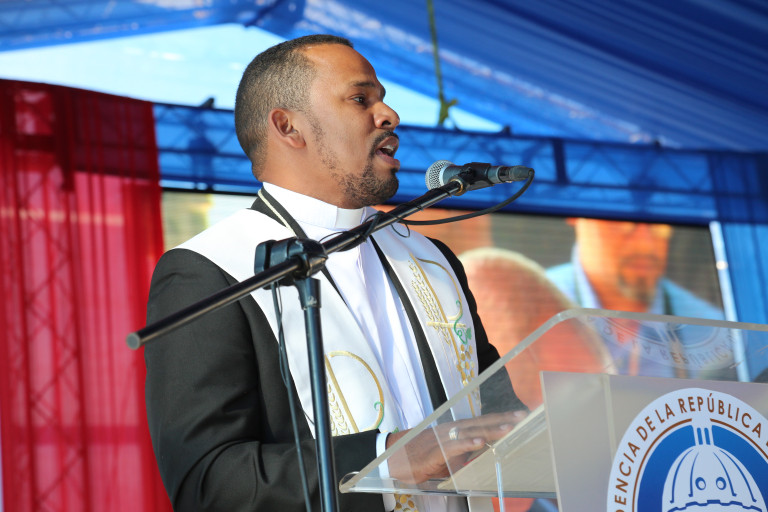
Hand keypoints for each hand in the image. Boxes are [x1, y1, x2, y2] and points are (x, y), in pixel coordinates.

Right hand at [385, 410, 527, 483]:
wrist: (393, 456)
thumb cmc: (420, 456)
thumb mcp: (448, 456)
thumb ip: (465, 454)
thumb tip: (483, 455)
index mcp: (456, 430)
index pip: (482, 422)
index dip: (501, 419)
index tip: (519, 416)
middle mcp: (452, 430)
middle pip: (481, 423)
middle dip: (503, 420)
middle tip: (522, 417)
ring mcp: (443, 438)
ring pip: (470, 431)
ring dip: (490, 429)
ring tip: (508, 428)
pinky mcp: (435, 449)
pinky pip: (453, 445)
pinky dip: (467, 443)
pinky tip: (479, 443)